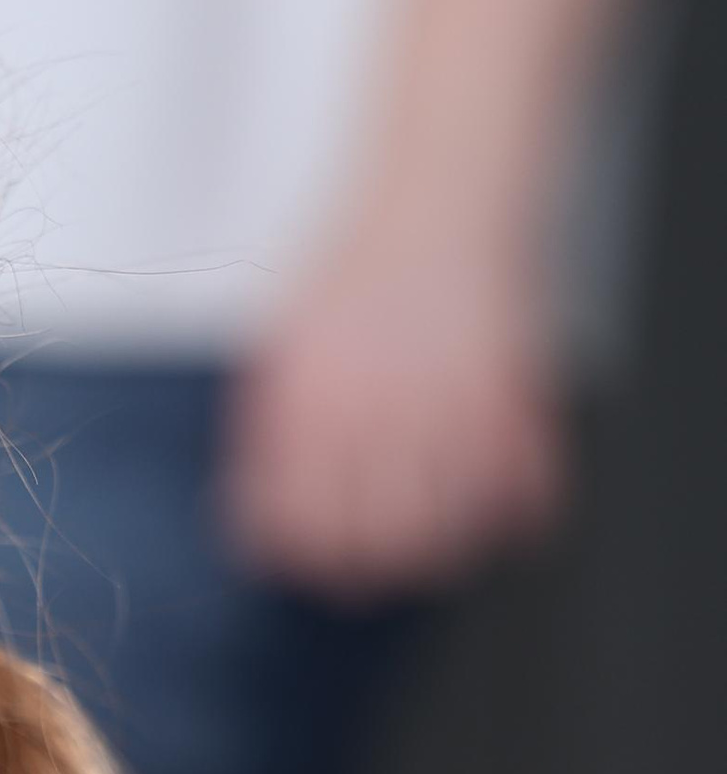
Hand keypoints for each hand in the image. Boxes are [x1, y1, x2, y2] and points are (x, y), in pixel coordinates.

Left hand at [220, 222, 565, 592]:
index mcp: (307, 401)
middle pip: (372, 542)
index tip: (306, 563)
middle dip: (367, 569)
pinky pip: (520, 494)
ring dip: (441, 549)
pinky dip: (514, 512)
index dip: (298, 556)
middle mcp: (373, 410)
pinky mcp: (509, 398)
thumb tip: (253, 518)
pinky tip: (497, 505)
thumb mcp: (284, 345)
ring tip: (433, 548)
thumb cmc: (352, 274)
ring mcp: (444, 405)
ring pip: (447, 531)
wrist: (435, 197)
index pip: (294, 521)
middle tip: (369, 575)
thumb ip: (270, 430)